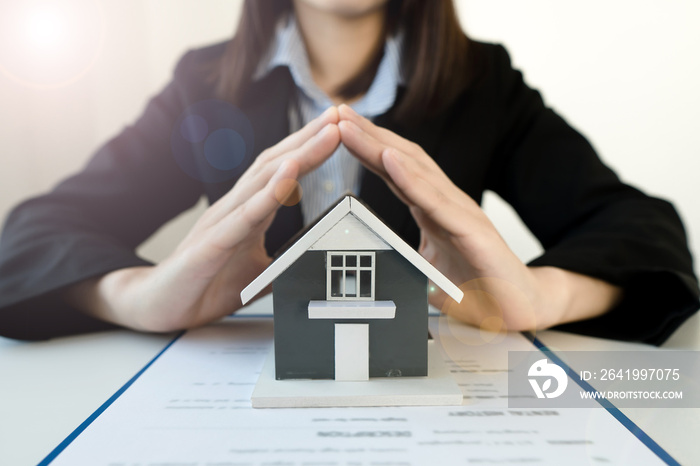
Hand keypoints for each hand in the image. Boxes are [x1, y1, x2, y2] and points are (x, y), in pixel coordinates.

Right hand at [66, 107, 341, 331]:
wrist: (158, 306)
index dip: (309, 149)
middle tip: (339, 114)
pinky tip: (290, 175)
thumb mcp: (260, 274)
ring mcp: (221, 222)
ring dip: (299, 155)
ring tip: (327, 134)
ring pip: (263, 181)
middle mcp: (234, 208)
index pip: (280, 171)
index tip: (338, 129)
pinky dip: (269, 194)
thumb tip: (319, 259)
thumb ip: (287, 261)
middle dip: (310, 138)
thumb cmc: (206, 284)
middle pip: (275, 164)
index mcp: (246, 212)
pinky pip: (244, 216)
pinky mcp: (211, 245)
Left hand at [337, 104, 620, 330]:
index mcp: (432, 209)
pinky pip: (437, 201)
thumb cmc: (477, 286)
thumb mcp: (426, 273)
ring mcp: (460, 212)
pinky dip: (411, 179)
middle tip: (336, 111)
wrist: (521, 308)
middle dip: (367, 135)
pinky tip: (389, 160)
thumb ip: (401, 260)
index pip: (395, 171)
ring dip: (379, 146)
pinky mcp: (473, 230)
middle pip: (402, 160)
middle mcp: (445, 202)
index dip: (367, 149)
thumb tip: (370, 263)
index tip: (338, 129)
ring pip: (415, 172)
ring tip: (350, 127)